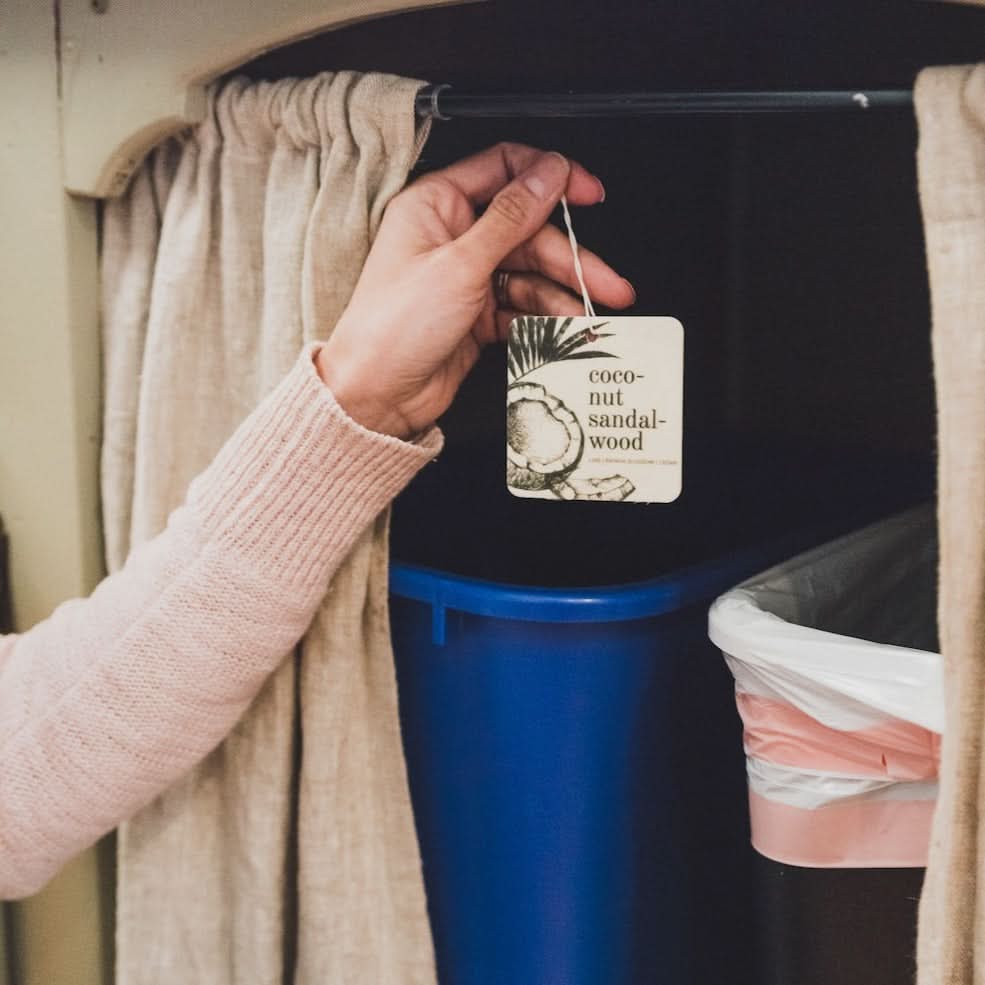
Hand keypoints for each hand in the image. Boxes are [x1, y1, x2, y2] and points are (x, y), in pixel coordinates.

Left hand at [316, 143, 635, 439]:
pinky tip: (562, 330)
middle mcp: (452, 236)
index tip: (588, 193)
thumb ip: (510, 216)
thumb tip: (548, 174)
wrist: (374, 397)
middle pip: (529, 231)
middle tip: (606, 282)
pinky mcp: (475, 315)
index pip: (505, 170)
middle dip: (571, 258)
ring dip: (563, 294)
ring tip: (587, 316)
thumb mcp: (459, 264)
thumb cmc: (391, 328)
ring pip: (530, 273)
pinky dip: (544, 319)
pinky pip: (521, 308)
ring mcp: (465, 277)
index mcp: (436, 204)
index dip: (551, 177)